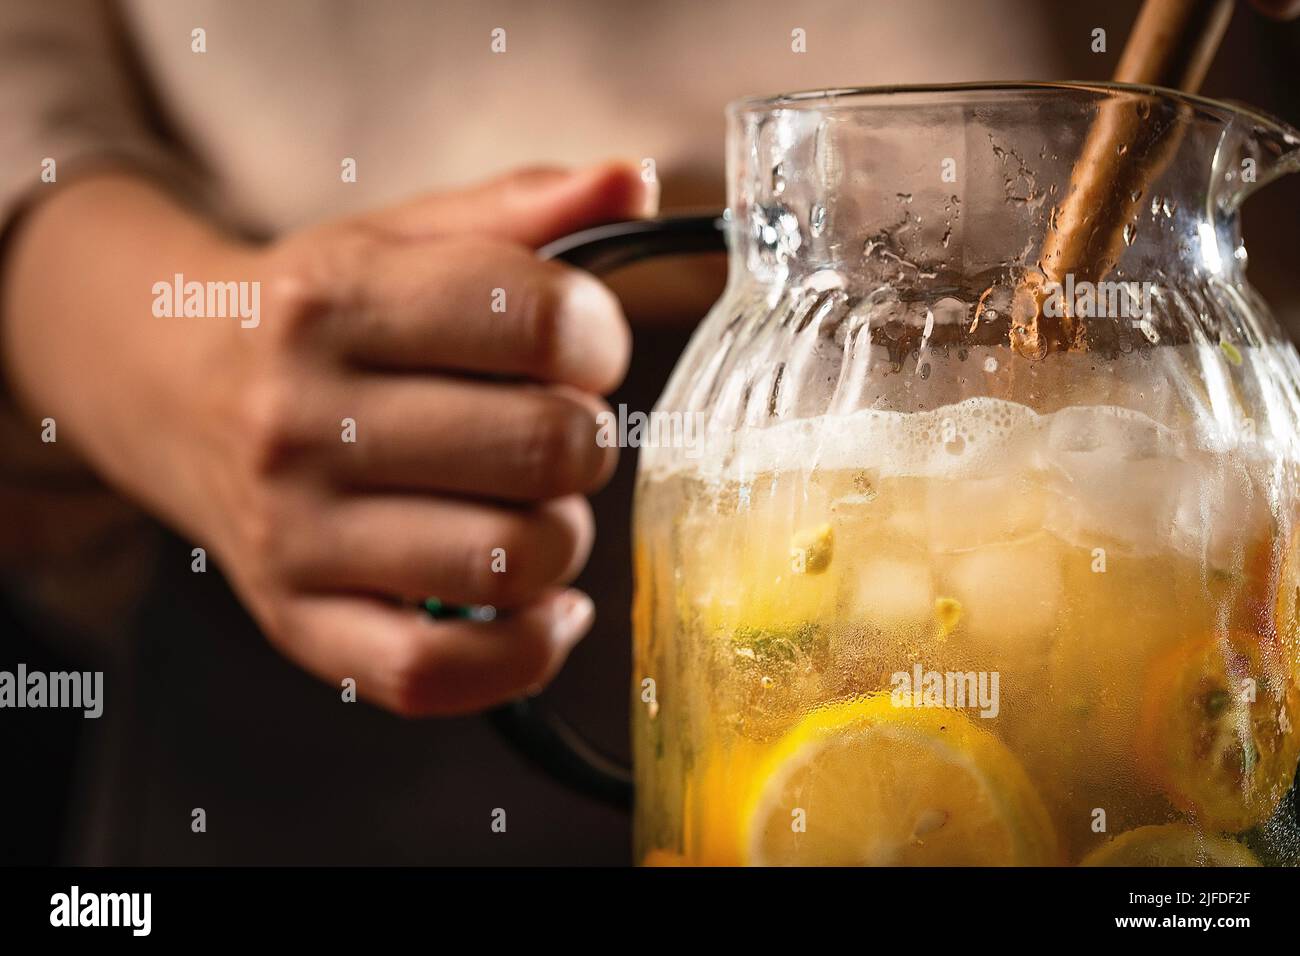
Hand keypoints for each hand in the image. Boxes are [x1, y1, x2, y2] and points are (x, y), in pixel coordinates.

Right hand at [4, 163, 648, 715]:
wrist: (172, 388)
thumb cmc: (317, 313)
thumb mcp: (400, 237)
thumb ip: (523, 208)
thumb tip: (635, 179)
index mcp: (336, 301)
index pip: (540, 320)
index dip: (599, 338)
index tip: (580, 350)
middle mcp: (302, 418)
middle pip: (544, 446)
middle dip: (585, 440)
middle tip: (557, 432)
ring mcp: (295, 532)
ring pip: (512, 560)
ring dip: (562, 537)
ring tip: (533, 508)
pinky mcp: (298, 620)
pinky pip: (440, 672)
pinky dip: (525, 648)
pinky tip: (539, 606)